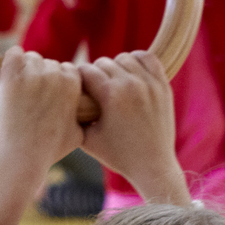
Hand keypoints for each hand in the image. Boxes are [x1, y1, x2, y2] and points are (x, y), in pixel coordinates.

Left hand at [0, 48, 83, 224]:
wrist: (22, 156)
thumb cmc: (51, 148)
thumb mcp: (78, 133)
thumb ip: (85, 116)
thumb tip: (91, 112)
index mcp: (74, 84)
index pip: (67, 70)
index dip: (58, 83)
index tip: (49, 96)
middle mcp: (55, 74)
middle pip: (49, 64)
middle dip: (43, 78)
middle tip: (33, 99)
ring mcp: (33, 73)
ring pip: (31, 59)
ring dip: (27, 71)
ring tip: (21, 94)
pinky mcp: (11, 75)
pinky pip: (13, 53)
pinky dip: (12, 60)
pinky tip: (11, 76)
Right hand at [78, 51, 188, 204]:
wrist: (152, 165)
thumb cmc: (118, 155)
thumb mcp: (87, 139)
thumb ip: (74, 116)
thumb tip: (62, 97)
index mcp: (110, 95)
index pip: (86, 71)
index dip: (78, 79)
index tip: (78, 89)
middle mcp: (130, 84)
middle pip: (103, 62)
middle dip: (95, 75)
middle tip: (94, 90)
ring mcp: (149, 83)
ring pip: (125, 58)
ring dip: (115, 67)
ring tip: (112, 82)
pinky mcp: (163, 85)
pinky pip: (148, 59)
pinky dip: (137, 61)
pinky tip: (131, 73)